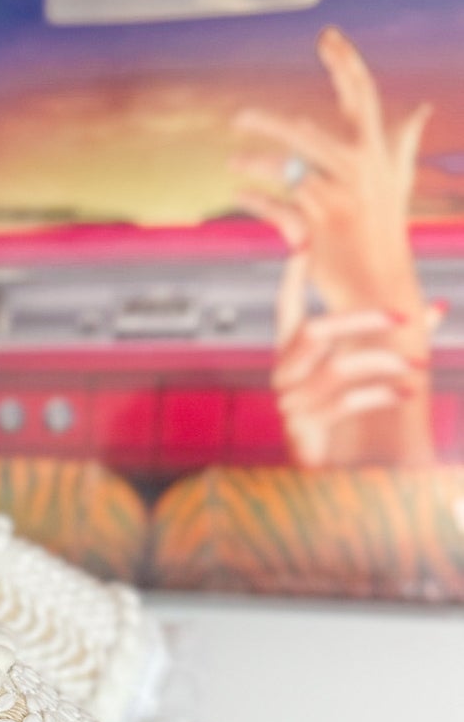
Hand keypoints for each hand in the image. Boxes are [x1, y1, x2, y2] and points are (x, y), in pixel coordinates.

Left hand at [232, 26, 430, 319]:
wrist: (380, 283)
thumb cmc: (384, 229)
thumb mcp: (397, 182)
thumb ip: (403, 144)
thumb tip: (421, 110)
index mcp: (377, 152)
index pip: (362, 95)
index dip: (346, 62)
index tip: (326, 35)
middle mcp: (359, 169)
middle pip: (307, 131)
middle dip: (268, 123)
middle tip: (239, 118)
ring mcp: (337, 198)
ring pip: (286, 170)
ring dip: (255, 164)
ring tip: (233, 162)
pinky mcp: (317, 226)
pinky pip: (275, 206)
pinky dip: (255, 199)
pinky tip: (239, 194)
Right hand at [271, 250, 439, 469]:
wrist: (336, 475)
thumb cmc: (351, 418)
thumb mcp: (371, 374)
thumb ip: (397, 340)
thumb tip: (436, 307)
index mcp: (293, 356)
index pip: (286, 309)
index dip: (292, 278)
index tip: (303, 245)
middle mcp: (285, 375)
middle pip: (316, 330)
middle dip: (362, 319)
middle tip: (404, 316)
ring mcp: (290, 402)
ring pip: (338, 367)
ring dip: (385, 363)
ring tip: (419, 367)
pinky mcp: (303, 429)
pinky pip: (346, 402)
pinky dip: (381, 394)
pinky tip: (405, 393)